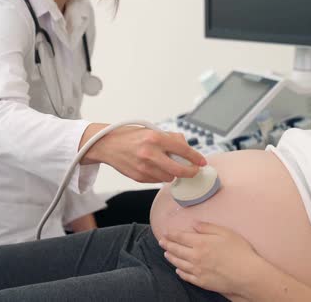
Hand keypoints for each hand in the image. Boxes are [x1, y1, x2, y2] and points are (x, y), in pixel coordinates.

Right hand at [81, 123, 205, 182]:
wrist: (108, 144)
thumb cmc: (131, 136)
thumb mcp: (152, 130)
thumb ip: (171, 139)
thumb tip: (188, 149)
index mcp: (155, 138)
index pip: (183, 150)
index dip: (196, 158)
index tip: (202, 162)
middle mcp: (150, 153)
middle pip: (179, 171)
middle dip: (190, 172)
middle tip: (194, 171)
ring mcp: (144, 167)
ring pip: (169, 177)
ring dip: (172, 174)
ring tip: (166, 165)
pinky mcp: (139, 177)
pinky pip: (157, 180)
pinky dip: (160, 176)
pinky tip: (154, 167)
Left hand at [159, 222, 262, 297]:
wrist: (247, 274)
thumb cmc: (239, 251)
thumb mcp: (225, 233)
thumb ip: (208, 227)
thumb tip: (193, 224)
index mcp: (201, 243)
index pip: (181, 237)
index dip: (172, 234)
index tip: (166, 232)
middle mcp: (195, 257)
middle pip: (176, 250)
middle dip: (167, 245)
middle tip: (161, 242)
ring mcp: (197, 271)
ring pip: (179, 263)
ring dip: (171, 257)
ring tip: (166, 253)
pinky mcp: (202, 282)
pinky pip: (186, 276)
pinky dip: (179, 272)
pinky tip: (178, 270)